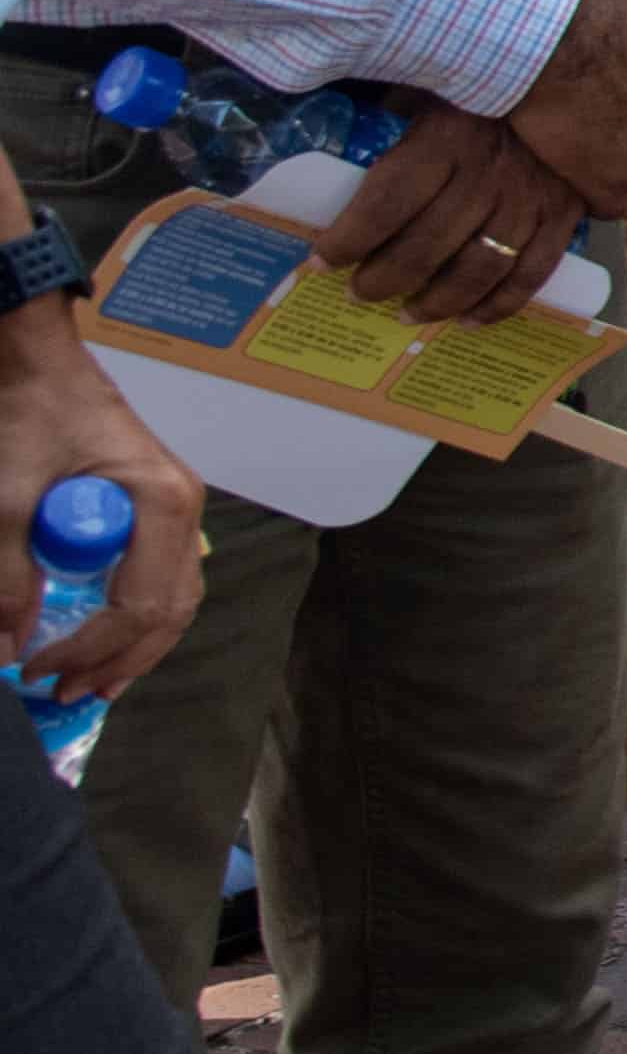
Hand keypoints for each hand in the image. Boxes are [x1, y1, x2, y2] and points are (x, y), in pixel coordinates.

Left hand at [0, 300, 200, 704]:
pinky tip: (107, 633)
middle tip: (69, 695)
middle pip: (172, 609)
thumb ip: (5, 580)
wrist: (35, 358)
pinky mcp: (155, 504)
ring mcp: (175, 506)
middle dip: (123, 661)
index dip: (89, 648)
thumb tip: (4, 651)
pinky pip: (160, 576)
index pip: (140, 604)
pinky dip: (137, 615)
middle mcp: (183, 509)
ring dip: (136, 645)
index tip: (33, 670)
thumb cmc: (26, 416)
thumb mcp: (5, 500)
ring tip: (94, 679)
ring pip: (175, 596)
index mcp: (162, 504)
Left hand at [311, 106, 590, 321]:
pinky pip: (532, 273)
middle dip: (385, 279)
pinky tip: (469, 320)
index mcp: (448, 138)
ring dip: (438, 301)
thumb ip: (389, 117)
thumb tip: (335, 156)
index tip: (322, 259)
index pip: (388, 201)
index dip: (350, 238)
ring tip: (408, 315)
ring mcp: (531, 199)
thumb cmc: (483, 89)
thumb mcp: (430, 88)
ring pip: (480, 268)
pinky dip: (500, 305)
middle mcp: (489, 174)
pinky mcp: (564, 215)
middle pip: (429, 245)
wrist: (575, 78)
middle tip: (359, 294)